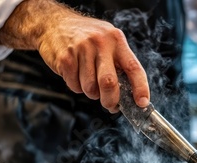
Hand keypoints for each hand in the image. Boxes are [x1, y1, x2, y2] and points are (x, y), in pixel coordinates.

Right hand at [0, 0, 149, 112]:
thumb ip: (119, 64)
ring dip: (92, 93)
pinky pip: (75, 86)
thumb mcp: (109, 42)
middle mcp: (101, 43)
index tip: (142, 103)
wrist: (54, 23)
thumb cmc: (87, 38)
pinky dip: (77, 87)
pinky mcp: (65, 58)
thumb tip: (129, 95)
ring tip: (89, 80)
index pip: (134, 68)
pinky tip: (76, 74)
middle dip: (111, 100)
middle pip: (109, 83)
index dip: (141, 88)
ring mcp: (82, 50)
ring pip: (91, 88)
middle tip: (111, 105)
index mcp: (117, 40)